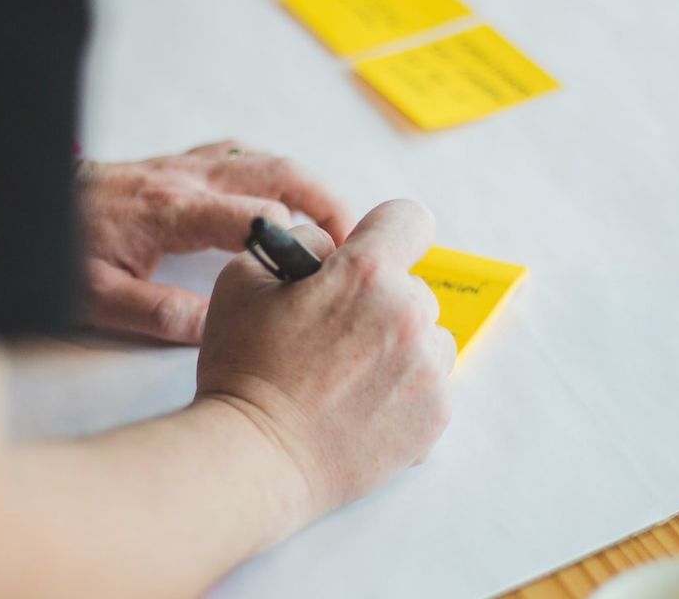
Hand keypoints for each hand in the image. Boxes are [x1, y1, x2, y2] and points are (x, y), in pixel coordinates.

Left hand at [77, 140, 352, 343]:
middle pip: (277, 171)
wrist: (20, 202)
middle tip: (356, 239)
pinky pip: (237, 155)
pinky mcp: (174, 164)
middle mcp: (184, 178)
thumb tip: (218, 328)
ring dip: (306, 185)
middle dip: (325, 201)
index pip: (257, 214)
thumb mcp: (95, 298)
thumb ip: (157, 314)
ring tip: (334, 224)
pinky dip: (271, 172)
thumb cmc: (57, 252)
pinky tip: (283, 199)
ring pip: (263, 158)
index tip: (325, 273)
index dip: (300, 241)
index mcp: (172, 211)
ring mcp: (181, 164)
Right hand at [195, 200, 456, 519]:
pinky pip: (431, 387)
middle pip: (414, 289)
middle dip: (380, 303)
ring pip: (429, 339)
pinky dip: (403, 394)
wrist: (256, 459)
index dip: (384, 234)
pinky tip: (360, 409)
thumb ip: (298, 246)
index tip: (367, 257)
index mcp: (365, 274)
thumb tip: (333, 247)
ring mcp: (427, 369)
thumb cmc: (243, 371)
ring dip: (400, 349)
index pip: (409, 220)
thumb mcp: (244, 281)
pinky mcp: (435, 415)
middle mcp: (408, 316)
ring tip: (348, 379)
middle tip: (336, 337)